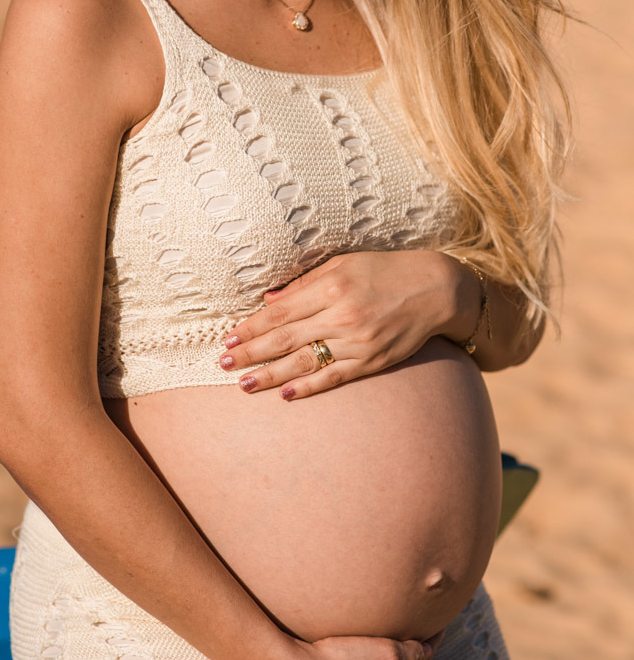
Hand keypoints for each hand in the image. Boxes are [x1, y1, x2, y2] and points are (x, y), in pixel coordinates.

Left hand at [219, 250, 472, 398]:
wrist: (435, 289)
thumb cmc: (385, 270)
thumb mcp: (343, 264)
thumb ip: (304, 284)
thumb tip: (268, 301)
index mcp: (332, 286)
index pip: (281, 312)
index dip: (252, 326)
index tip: (229, 337)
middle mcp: (343, 315)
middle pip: (286, 339)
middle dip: (251, 352)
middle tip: (223, 362)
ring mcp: (358, 342)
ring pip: (305, 362)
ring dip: (271, 375)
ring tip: (244, 385)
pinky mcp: (373, 361)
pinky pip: (335, 377)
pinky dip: (310, 387)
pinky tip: (287, 395)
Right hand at [253, 627, 446, 659]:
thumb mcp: (387, 655)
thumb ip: (412, 653)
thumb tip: (427, 650)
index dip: (431, 638)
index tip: (438, 619)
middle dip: (411, 647)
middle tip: (418, 624)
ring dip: (388, 651)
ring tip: (391, 631)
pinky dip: (368, 655)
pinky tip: (361, 644)